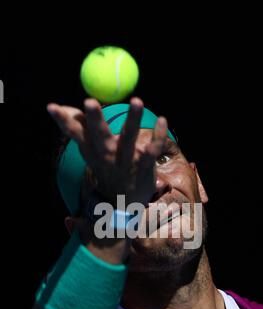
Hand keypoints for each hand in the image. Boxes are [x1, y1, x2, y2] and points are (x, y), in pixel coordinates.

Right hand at [47, 97, 167, 206]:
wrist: (121, 204)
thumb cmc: (105, 168)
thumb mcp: (88, 150)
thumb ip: (77, 127)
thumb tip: (56, 106)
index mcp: (92, 149)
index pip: (75, 132)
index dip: (63, 120)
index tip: (51, 107)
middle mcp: (106, 153)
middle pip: (99, 134)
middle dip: (94, 119)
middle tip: (89, 102)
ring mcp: (125, 160)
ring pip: (129, 138)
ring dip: (133, 119)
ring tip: (137, 100)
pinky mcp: (144, 165)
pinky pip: (152, 149)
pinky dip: (158, 134)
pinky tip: (162, 120)